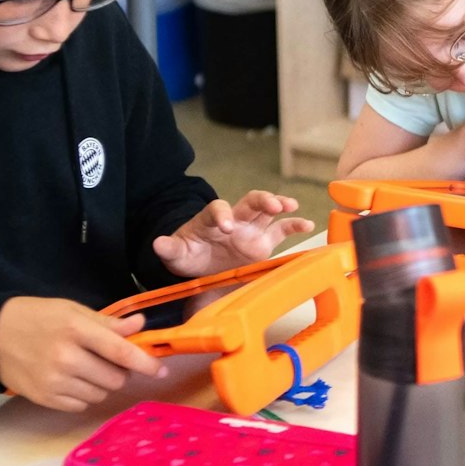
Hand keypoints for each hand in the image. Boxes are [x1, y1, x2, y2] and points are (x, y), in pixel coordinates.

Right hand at [0, 297, 164, 411]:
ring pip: (101, 394)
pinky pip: (82, 405)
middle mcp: (66, 358)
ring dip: (103, 384)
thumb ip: (108, 323)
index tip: (161, 370)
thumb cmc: (36, 318)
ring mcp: (54, 381)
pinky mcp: (46, 398)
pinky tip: (72, 380)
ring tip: (86, 368)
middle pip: (115, 378)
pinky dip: (85, 395)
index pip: (120, 351)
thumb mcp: (71, 310)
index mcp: (75, 329)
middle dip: (121, 372)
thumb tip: (140, 326)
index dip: (145, 363)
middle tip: (109, 360)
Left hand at [154, 192, 316, 277]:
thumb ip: (169, 248)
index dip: (223, 215)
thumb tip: (157, 243)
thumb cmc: (188, 255)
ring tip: (289, 205)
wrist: (200, 265)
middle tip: (270, 205)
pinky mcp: (263, 242)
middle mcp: (235, 219)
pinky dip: (295, 225)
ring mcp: (251, 229)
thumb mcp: (175, 254)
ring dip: (279, 204)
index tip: (227, 227)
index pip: (218, 209)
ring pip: (267, 211)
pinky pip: (281, 230)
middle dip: (261, 200)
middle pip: (249, 201)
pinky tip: (307, 224)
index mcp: (211, 219)